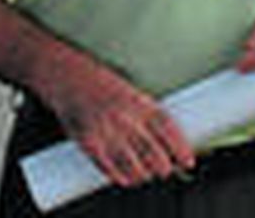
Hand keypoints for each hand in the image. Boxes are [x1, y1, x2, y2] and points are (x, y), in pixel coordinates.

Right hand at [41, 58, 195, 186]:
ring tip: (145, 174)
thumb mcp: (129, 89)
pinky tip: (126, 178)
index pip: (168, 129)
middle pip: (154, 153)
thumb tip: (163, 139)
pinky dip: (121, 177)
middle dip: (164, 168)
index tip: (188, 161)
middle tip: (164, 169)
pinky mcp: (88, 141)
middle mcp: (125, 117)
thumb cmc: (99, 82)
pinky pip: (109, 168)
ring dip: (144, 175)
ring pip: (134, 166)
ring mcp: (106, 131)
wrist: (65, 76)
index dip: (181, 148)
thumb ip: (143, 112)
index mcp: (139, 101)